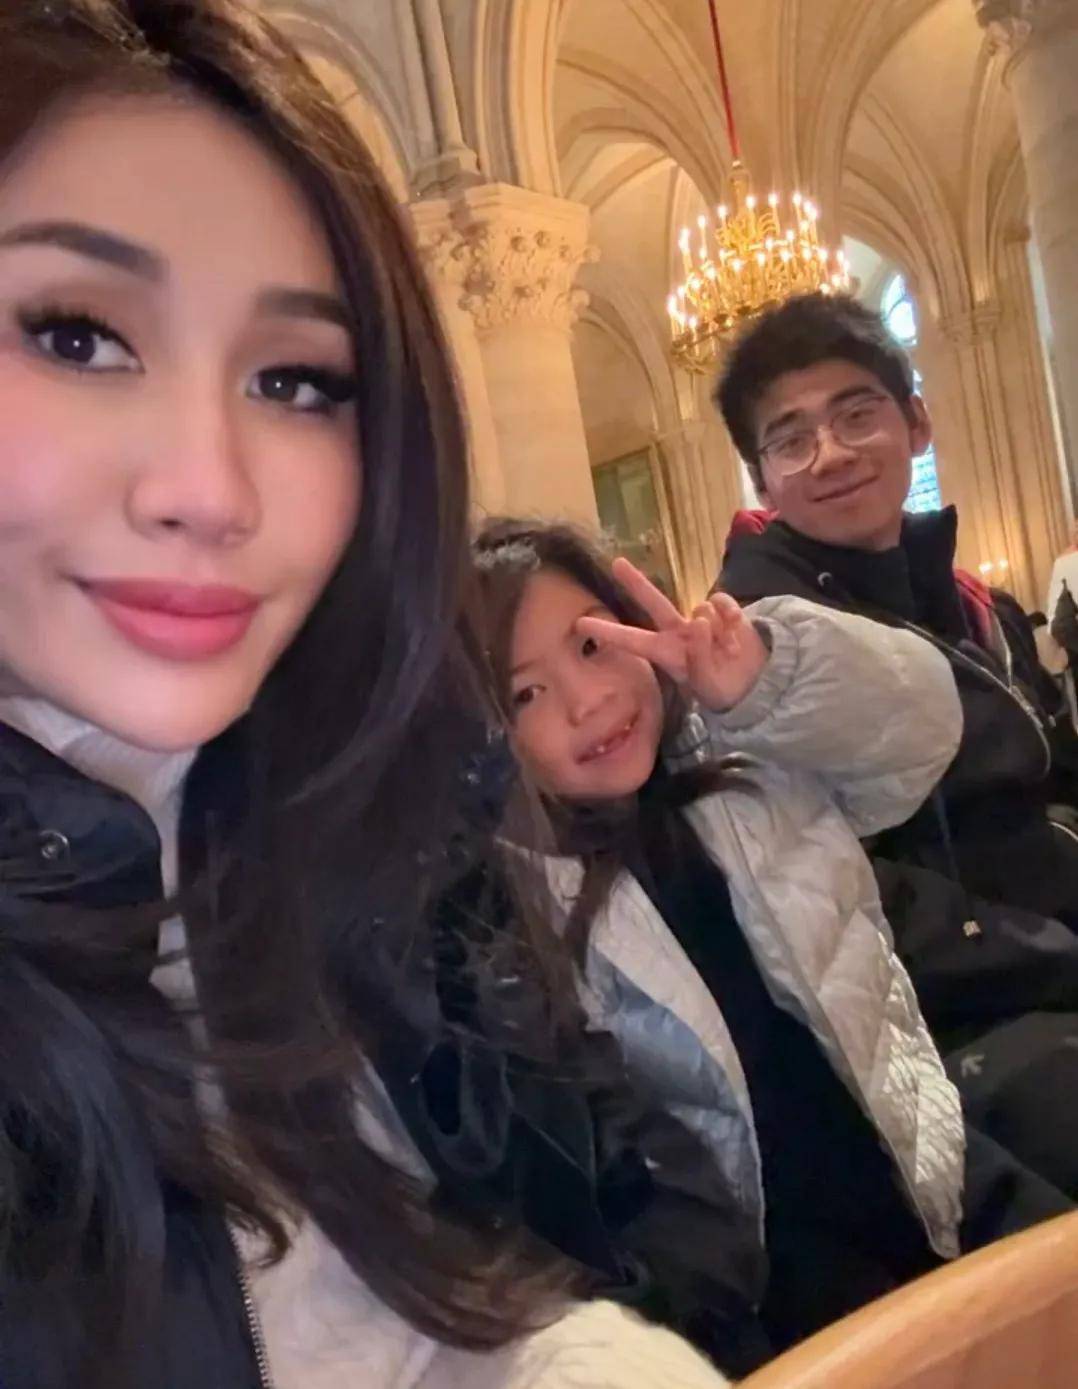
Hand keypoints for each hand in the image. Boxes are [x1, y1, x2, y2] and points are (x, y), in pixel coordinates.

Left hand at [576, 557, 768, 711]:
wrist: (754, 683)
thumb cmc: (719, 686)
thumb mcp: (705, 682)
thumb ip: (699, 655)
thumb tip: (701, 618)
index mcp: (665, 652)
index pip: (632, 640)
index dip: (608, 633)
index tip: (579, 624)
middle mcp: (678, 631)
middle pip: (653, 602)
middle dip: (636, 583)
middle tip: (616, 563)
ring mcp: (701, 619)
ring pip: (702, 609)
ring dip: (717, 632)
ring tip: (727, 653)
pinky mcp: (724, 611)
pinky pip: (722, 603)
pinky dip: (731, 618)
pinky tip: (736, 636)